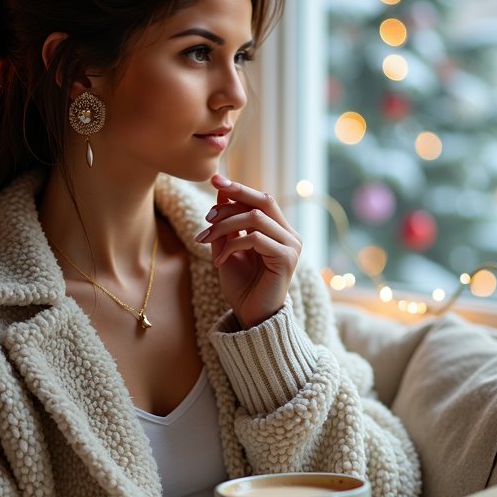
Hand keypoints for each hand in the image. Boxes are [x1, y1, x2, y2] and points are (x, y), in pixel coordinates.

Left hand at [195, 174, 302, 328]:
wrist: (252, 318)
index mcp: (279, 231)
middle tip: (207, 213)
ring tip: (205, 240)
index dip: (238, 187)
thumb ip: (227, 224)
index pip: (260, 199)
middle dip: (233, 197)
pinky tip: (218, 259)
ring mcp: (291, 246)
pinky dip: (232, 244)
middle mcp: (290, 235)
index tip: (214, 179)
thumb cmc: (242, 286)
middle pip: (263, 200)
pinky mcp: (287, 258)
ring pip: (256, 217)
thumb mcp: (228, 249)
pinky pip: (255, 238)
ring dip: (225, 225)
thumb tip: (221, 193)